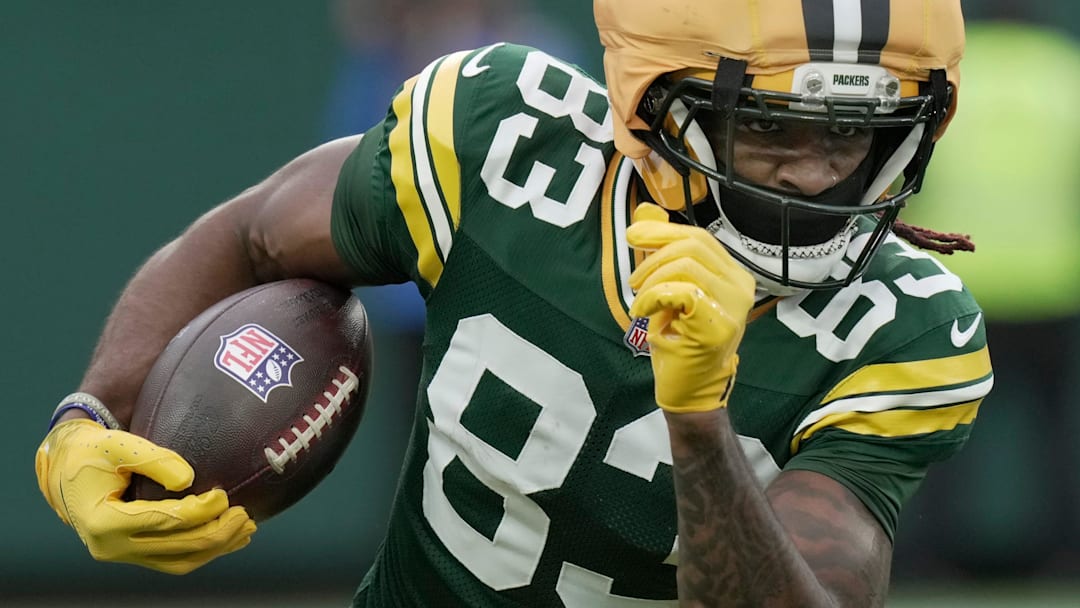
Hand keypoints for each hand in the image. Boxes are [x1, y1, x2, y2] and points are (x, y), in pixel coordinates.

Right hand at [35, 419, 255, 574]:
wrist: (66, 468)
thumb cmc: (92, 451)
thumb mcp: (118, 445)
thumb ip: (154, 459)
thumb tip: (189, 478)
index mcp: (104, 521)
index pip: (164, 522)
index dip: (199, 511)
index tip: (224, 495)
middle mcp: (110, 546)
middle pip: (178, 548)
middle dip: (216, 534)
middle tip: (244, 515)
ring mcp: (122, 554)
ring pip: (179, 561)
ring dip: (215, 548)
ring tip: (245, 529)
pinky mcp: (133, 554)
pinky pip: (173, 560)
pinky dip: (202, 551)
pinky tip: (227, 538)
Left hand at [627, 203, 755, 412]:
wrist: (690, 388)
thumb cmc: (680, 340)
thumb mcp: (669, 289)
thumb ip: (662, 252)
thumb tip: (646, 213)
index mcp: (734, 275)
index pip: (700, 238)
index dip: (663, 231)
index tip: (632, 235)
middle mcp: (741, 287)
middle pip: (693, 245)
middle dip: (653, 254)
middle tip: (634, 280)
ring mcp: (734, 307)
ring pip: (686, 265)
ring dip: (651, 279)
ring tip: (640, 300)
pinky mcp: (718, 325)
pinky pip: (680, 291)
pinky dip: (652, 296)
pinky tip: (642, 312)